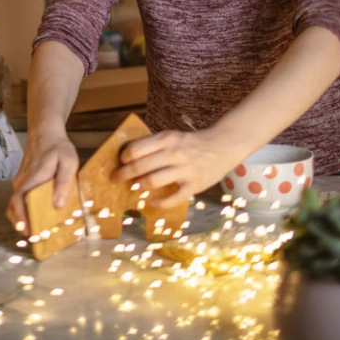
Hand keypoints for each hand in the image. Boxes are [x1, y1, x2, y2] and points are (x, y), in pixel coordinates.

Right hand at [6, 130, 79, 232]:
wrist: (45, 131)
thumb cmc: (58, 147)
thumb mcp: (69, 162)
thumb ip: (64, 182)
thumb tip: (57, 205)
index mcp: (32, 178)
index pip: (19, 201)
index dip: (21, 218)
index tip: (27, 232)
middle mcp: (22, 181)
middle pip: (14, 207)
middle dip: (22, 225)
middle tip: (35, 238)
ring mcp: (20, 181)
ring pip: (16, 205)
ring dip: (23, 219)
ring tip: (36, 232)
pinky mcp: (23, 182)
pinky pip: (21, 200)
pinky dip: (25, 211)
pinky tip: (38, 217)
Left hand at [110, 129, 241, 207]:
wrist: (223, 145)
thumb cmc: (192, 143)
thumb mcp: (173, 136)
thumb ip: (154, 145)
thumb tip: (129, 156)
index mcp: (166, 139)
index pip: (136, 149)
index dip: (124, 157)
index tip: (120, 162)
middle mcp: (174, 153)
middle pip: (140, 166)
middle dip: (123, 174)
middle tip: (115, 178)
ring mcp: (185, 170)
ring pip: (153, 181)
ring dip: (139, 186)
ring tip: (133, 188)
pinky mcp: (195, 185)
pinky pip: (173, 198)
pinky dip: (159, 203)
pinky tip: (151, 203)